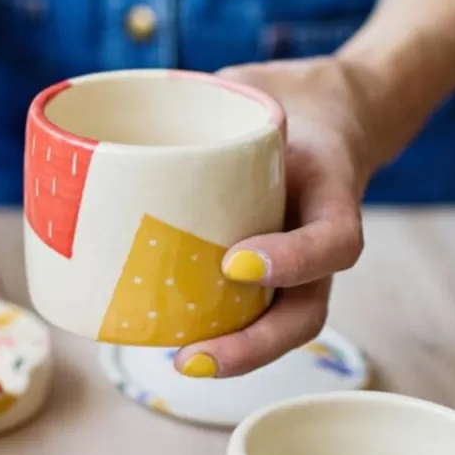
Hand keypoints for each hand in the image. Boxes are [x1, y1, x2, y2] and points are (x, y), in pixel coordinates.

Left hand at [175, 56, 375, 377]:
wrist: (316, 117)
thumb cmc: (285, 107)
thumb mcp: (260, 92)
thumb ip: (212, 96)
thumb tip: (121, 110)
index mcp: (329, 195)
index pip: (333, 243)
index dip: (293, 261)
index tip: (236, 263)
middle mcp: (314, 242)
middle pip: (303, 314)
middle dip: (252, 345)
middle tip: (191, 359)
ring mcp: (292, 263)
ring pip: (277, 325)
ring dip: (232, 353)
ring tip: (178, 362)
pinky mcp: (259, 269)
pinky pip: (243, 307)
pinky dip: (206, 322)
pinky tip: (157, 327)